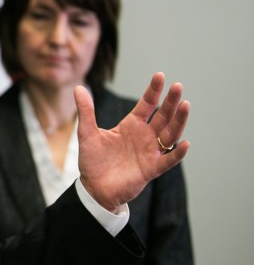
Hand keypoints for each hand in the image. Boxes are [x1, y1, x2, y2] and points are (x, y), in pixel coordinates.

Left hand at [75, 72, 189, 211]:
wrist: (93, 188)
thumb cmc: (92, 161)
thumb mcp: (87, 133)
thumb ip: (86, 111)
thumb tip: (79, 88)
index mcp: (131, 126)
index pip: (146, 104)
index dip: (153, 91)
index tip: (160, 76)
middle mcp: (144, 136)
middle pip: (162, 116)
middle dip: (171, 102)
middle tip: (178, 86)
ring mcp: (150, 152)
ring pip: (170, 134)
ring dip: (178, 121)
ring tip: (185, 105)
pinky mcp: (151, 169)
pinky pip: (168, 160)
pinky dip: (177, 153)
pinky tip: (185, 143)